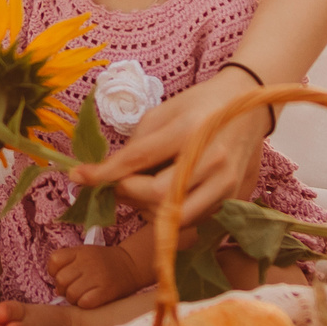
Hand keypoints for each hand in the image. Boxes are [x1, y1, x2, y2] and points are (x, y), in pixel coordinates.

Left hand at [80, 66, 266, 227]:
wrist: (248, 106)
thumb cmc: (200, 105)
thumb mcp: (163, 112)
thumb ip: (136, 144)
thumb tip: (110, 173)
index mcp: (190, 130)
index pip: (139, 159)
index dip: (105, 173)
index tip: (78, 177)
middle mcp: (211, 160)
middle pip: (157, 197)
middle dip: (128, 194)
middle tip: (114, 185)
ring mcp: (225, 183)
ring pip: (175, 217)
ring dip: (147, 210)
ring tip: (139, 190)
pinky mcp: (232, 198)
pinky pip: (192, 220)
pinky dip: (169, 214)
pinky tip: (163, 196)